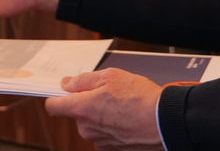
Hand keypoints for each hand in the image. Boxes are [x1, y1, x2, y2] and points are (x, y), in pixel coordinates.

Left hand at [45, 68, 162, 149]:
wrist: (165, 121)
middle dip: (86, 103)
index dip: (57, 96)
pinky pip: (104, 134)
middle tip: (106, 93)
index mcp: (82, 108)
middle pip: (76, 114)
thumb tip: (67, 84)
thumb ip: (83, 80)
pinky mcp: (112, 149)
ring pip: (91, 124)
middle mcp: (87, 128)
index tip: (63, 91)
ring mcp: (99, 141)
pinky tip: (126, 118)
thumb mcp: (110, 76)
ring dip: (100, 115)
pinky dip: (111, 126)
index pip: (54, 106)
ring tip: (121, 105)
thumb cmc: (140, 97)